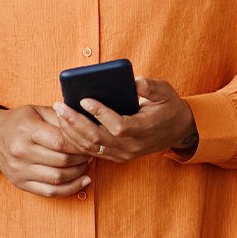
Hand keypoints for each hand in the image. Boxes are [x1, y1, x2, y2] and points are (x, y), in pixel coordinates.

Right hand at [0, 105, 93, 196]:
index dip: (80, 145)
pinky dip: (70, 189)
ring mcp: (19, 170)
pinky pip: (50, 192)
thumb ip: (60, 117)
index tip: (89, 143)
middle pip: (61, 161)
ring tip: (85, 165)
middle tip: (90, 154)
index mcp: (26, 130)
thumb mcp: (37, 111)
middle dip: (82, 159)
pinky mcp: (20, 183)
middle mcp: (21, 151)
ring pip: (58, 178)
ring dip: (78, 173)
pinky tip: (82, 181)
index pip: (60, 142)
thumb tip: (84, 125)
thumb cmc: (19, 122)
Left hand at [51, 76, 196, 163]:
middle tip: (60, 106)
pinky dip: (75, 140)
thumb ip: (150, 87)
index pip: (118, 126)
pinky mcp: (116, 156)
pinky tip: (64, 125)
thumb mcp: (165, 92)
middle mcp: (132, 146)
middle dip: (75, 123)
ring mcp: (123, 154)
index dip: (100, 114)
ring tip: (59, 113)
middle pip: (97, 139)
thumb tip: (134, 81)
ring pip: (91, 147)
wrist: (177, 131)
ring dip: (71, 131)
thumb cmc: (168, 107)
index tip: (84, 100)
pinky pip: (91, 151)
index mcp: (145, 129)